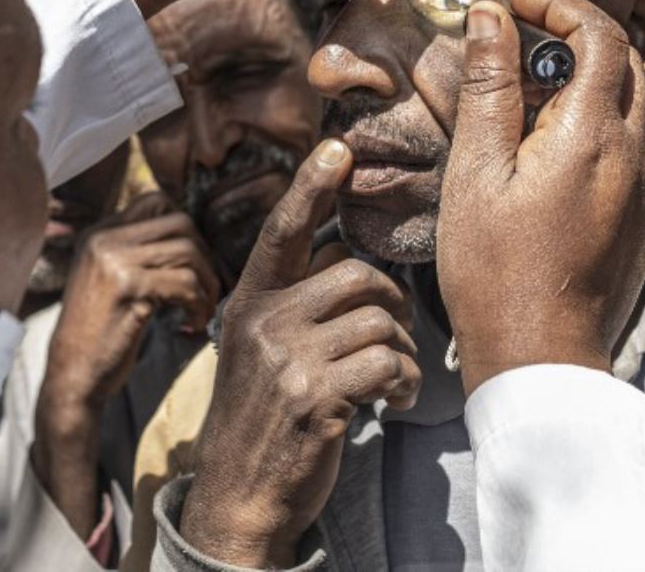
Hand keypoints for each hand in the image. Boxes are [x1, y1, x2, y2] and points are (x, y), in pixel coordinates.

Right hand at [32, 193, 220, 537]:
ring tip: (201, 309)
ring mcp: (113, 260)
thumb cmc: (100, 334)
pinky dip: (199, 304)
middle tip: (208, 287)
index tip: (195, 263)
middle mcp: (103, 239)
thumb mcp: (111, 280)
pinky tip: (191, 325)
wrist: (71, 378)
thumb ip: (138, 252)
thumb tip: (193, 234)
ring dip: (207, 283)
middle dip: (205, 254)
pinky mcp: (127, 288)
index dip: (187, 228)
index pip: (157, 200)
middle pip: (180, 221)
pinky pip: (185, 283)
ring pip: (188, 251)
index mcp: (98, 232)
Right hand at [180, 140, 420, 567]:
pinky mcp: (314, 398)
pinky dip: (404, 384)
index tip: (337, 147)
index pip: (282, 231)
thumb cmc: (265, 420)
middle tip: (397, 338)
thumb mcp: (261, 352)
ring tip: (393, 380)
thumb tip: (349, 263)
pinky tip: (392, 401)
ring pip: (379, 322)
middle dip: (391, 305)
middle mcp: (262, 323)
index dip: (310, 187)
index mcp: (249, 303)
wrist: (239, 497)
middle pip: (356, 275)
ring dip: (402, 353)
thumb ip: (294, 305)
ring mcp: (286, 361)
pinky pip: (388, 364)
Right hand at [435, 0, 644, 395]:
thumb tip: (488, 17)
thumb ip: (488, 87)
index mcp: (592, 135)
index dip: (559, 6)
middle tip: (519, 46)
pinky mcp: (642, 217)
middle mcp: (633, 154)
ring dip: (585, 83)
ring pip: (630, 105)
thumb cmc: (494, 270)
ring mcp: (643, 188)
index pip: (600, 33)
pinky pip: (629, 148)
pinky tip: (545, 155)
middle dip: (576, 37)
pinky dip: (595, 125)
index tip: (516, 7)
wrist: (540, 359)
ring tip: (524, 103)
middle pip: (625, 62)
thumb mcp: (475, 171)